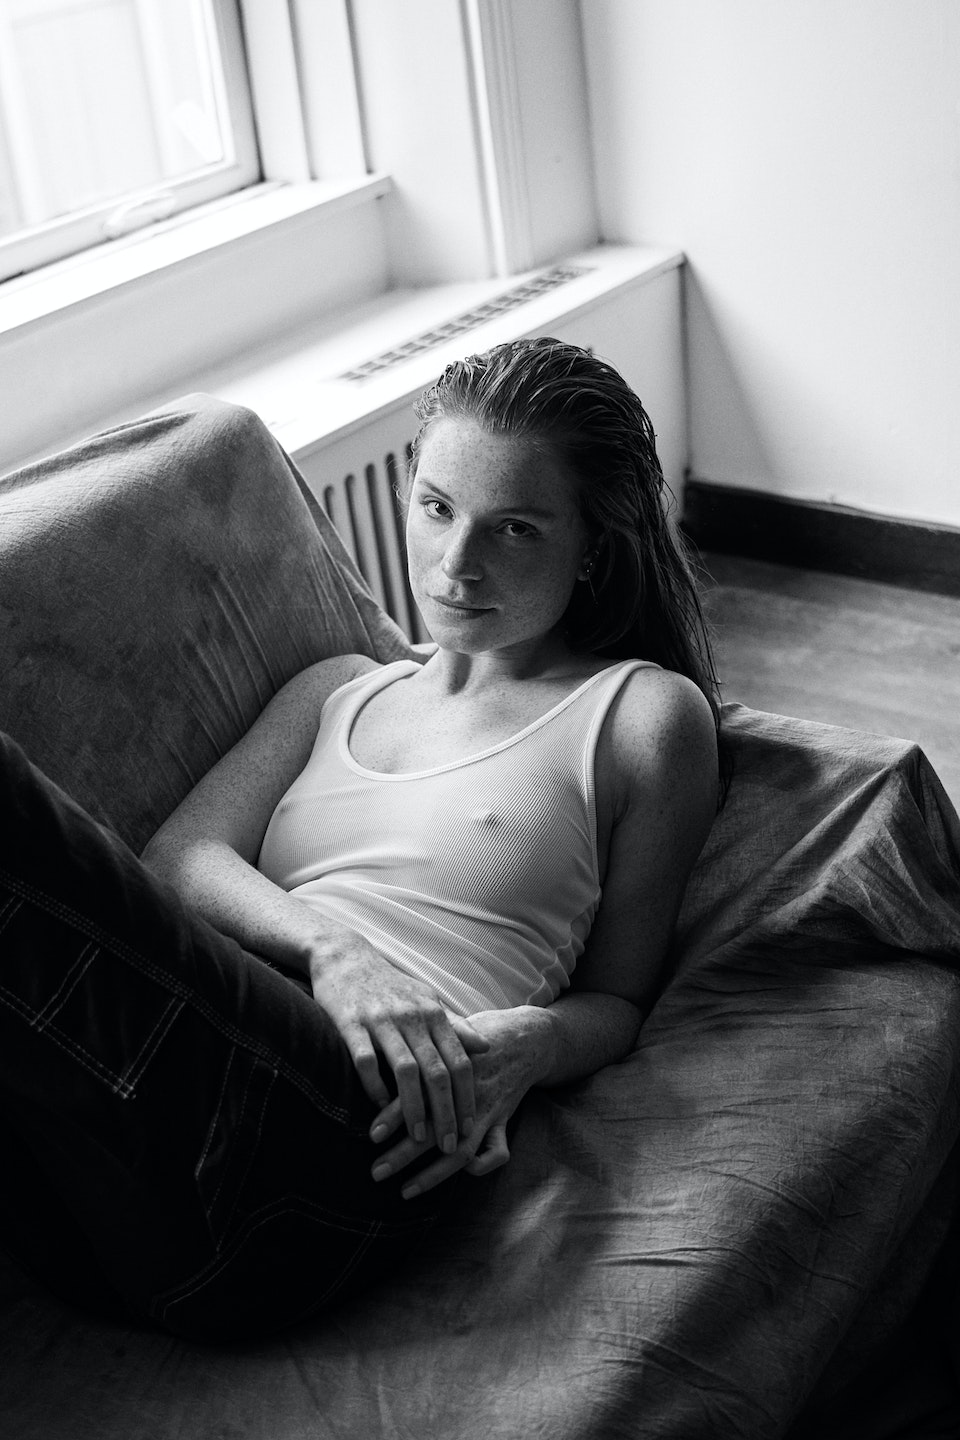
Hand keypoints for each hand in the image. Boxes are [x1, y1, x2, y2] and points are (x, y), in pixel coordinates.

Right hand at [309, 940, 488, 1152]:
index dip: (467, 1096)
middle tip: (448, 1145)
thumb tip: (488, 1046)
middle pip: (437, 1071)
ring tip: (419, 1137)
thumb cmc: (390, 985)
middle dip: (446, 1112)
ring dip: (414, 1108)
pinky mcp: (349, 1023)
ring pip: (405, 1071)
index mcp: (433, 1013)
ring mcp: (381, 1020)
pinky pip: (365, 1062)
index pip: (459, 1060)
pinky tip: (378, 1109)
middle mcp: (411, 1017)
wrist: (344, 957)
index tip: (469, 1127)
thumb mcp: (427, 999)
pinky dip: (374, 1088)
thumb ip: (456, 1025)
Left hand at [368, 1006, 554, 1197]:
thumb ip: (414, 1047)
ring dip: (432, 1174)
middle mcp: (467, 1093)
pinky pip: (498, 1150)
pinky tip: (463, 1172)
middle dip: (403, 1155)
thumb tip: (369, 1053)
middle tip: (375, 1173)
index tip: (371, 1135)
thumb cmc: (474, 1035)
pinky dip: (483, 1165)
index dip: (394, 1115)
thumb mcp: (445, 1032)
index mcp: (448, 1068)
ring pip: (461, 1149)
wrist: (525, 1036)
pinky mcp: (502, 1119)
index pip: (418, 1095)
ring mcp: (487, 1109)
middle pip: (434, 1128)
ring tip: (405, 1191)